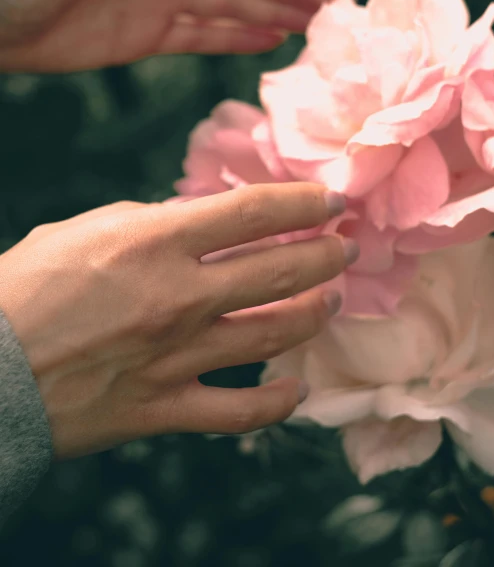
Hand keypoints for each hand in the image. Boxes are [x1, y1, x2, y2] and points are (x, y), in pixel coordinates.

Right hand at [0, 184, 357, 458]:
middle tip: (344, 247)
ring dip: (316, 313)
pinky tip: (297, 387)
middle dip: (326, 255)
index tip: (332, 200)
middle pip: (283, 270)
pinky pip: (242, 412)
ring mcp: (177, 357)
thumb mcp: (88, 229)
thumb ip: (151, 222)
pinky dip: (278, 401)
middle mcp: (178, 296)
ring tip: (331, 300)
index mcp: (155, 241)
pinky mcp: (166, 408)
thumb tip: (198, 222)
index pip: (255, 211)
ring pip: (277, 334)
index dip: (305, 202)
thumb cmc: (26, 287)